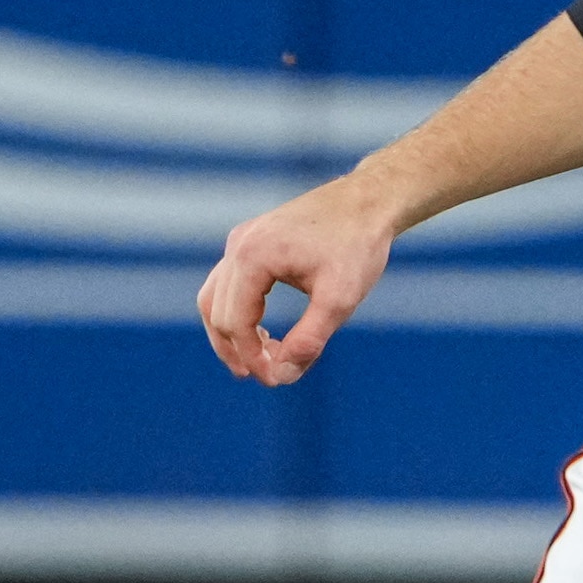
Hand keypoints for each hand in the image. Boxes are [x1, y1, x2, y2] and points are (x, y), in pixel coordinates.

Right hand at [199, 171, 404, 385]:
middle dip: (237, 350)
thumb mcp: (339, 299)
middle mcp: (238, 245)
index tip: (276, 380)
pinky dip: (239, 312)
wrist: (368, 202)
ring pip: (215, 298)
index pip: (235, 322)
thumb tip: (282, 376)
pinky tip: (264, 331)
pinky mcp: (251, 240)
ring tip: (257, 361)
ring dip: (231, 334)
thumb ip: (309, 340)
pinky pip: (229, 283)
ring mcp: (241, 240)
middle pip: (217, 313)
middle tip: (268, 377)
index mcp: (253, 256)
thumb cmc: (357, 246)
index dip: (252, 358)